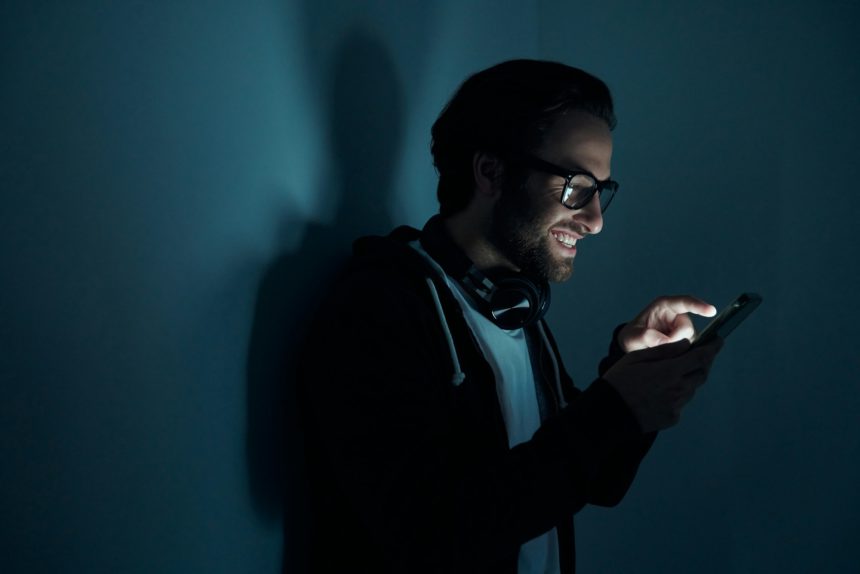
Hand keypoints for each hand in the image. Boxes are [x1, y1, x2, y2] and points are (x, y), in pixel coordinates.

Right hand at [603, 337, 722, 432]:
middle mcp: (678, 389)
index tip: (719, 341)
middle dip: (703, 363)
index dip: (713, 348)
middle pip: (702, 374)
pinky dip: (677, 395)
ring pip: (692, 389)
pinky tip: (660, 393)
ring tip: (669, 376)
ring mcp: (676, 405)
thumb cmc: (619, 380)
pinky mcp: (673, 418)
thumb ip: (664, 350)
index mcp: (669, 371)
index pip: (701, 357)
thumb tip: (686, 344)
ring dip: (687, 380)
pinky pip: (681, 403)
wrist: (608, 412)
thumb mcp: (637, 357)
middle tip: (697, 357)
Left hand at [618, 295, 716, 351]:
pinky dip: (680, 356)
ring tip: (657, 353)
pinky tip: (667, 359)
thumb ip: (644, 337)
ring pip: (690, 342)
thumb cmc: (632, 337)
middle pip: (687, 329)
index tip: (711, 311)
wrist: (633, 347)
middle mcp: (678, 316)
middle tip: (657, 349)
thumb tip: (664, 341)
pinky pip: (691, 351)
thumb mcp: (632, 336)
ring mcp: (684, 330)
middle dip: (674, 342)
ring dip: (676, 351)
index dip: (698, 306)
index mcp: (664, 306)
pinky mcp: (688, 342)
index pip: (685, 302)